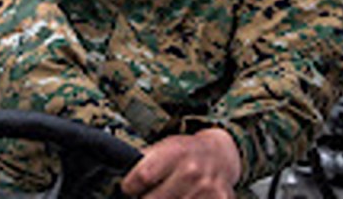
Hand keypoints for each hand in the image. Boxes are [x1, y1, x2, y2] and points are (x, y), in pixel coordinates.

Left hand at [120, 128, 240, 197]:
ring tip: (169, 195)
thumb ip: (143, 163)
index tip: (129, 189)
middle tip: (148, 195)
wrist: (219, 155)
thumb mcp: (163, 147)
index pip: (142, 176)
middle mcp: (191, 171)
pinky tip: (184, 198)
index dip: (130, 186)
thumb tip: (123, 184)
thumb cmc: (184, 152)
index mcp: (175, 153)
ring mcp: (206, 190)